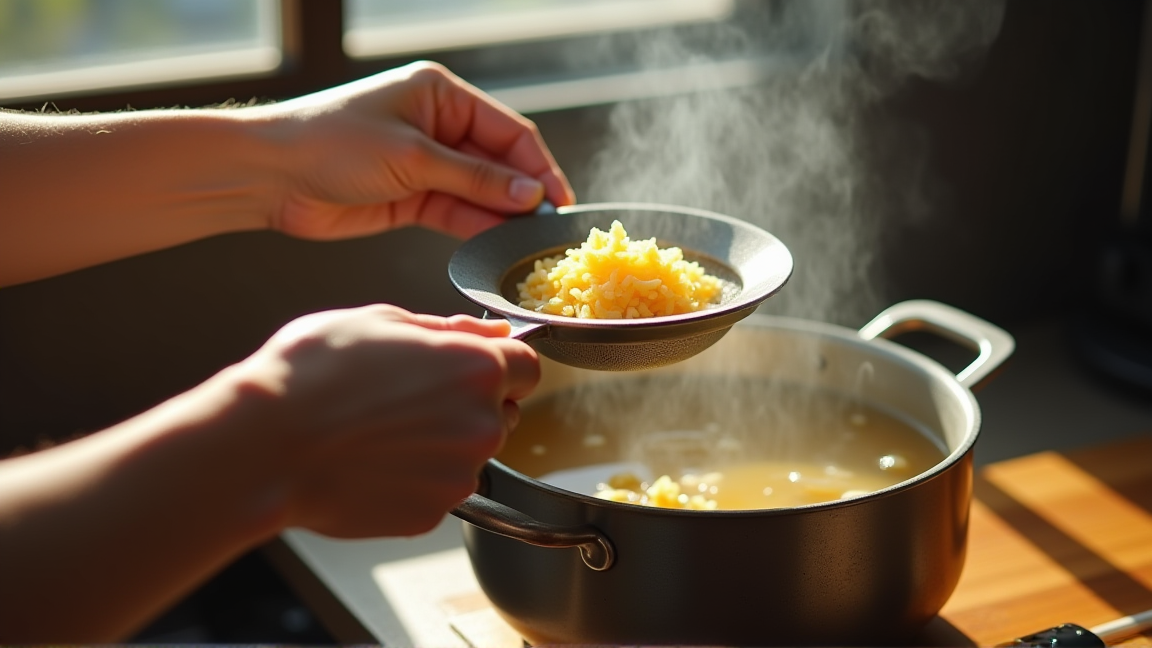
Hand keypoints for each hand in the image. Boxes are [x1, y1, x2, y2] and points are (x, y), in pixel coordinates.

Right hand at [228, 304, 538, 538]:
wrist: (264, 445)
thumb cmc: (312, 375)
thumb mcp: (380, 320)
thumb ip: (448, 328)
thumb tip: (491, 332)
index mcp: (476, 367)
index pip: (527, 366)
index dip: (500, 364)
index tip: (471, 367)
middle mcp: (481, 425)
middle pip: (501, 413)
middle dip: (469, 404)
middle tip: (408, 398)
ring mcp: (459, 475)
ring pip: (469, 455)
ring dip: (441, 444)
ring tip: (380, 431)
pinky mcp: (432, 514)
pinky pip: (438, 490)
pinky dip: (415, 479)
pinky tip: (372, 462)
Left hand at [259, 61, 575, 240]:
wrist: (270, 176)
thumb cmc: (331, 143)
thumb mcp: (412, 157)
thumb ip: (473, 179)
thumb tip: (528, 194)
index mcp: (441, 95)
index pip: (508, 131)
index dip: (537, 166)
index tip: (559, 200)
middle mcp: (438, 126)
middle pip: (497, 163)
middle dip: (522, 194)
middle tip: (548, 228)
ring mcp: (425, 164)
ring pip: (479, 192)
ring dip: (501, 215)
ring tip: (527, 241)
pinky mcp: (411, 198)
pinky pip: (456, 212)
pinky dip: (476, 227)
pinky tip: (496, 242)